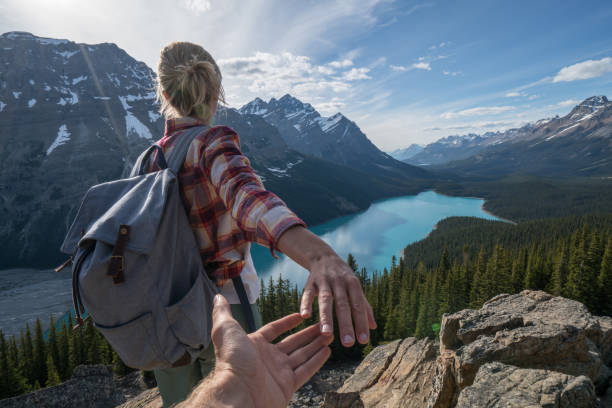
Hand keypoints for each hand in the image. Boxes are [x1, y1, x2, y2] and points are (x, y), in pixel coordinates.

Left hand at [179, 294, 332, 407]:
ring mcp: (278, 373)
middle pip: (292, 342)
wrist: (238, 393)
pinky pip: (305, 370)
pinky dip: (317, 361)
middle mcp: (267, 358)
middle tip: (323, 324)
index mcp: (254, 344)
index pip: (274, 329)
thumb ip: (223, 313)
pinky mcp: (287, 386)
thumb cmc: (231, 361)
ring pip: (302, 355)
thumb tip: (218, 297)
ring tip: (330, 334)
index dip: (287, 322)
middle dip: (307, 333)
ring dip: (316, 344)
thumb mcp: (226, 330)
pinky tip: (327, 351)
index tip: (302, 315)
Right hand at [300, 253, 376, 346]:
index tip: (363, 341)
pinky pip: (307, 293)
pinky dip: (306, 303)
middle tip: (348, 343)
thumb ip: (364, 307)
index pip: (358, 306)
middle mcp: (339, 282)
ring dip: (326, 317)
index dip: (361, 323)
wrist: (323, 256)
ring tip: (327, 334)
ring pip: (325, 300)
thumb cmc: (343, 277)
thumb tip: (373, 327)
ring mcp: (324, 281)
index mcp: (353, 284)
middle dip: (346, 324)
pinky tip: (305, 316)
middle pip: (343, 305)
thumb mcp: (355, 287)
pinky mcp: (310, 282)